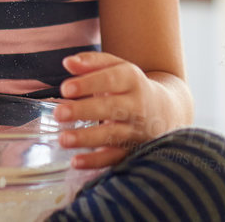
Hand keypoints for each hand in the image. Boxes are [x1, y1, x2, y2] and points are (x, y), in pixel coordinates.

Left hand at [55, 52, 172, 168]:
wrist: (165, 111)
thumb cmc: (130, 86)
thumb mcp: (117, 67)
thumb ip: (92, 62)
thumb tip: (68, 62)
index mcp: (131, 80)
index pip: (110, 79)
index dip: (88, 84)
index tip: (65, 89)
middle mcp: (136, 105)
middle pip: (111, 108)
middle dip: (84, 111)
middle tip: (59, 113)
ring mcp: (136, 130)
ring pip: (113, 135)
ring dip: (87, 138)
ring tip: (63, 139)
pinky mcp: (133, 149)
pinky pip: (115, 157)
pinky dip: (96, 161)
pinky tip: (76, 161)